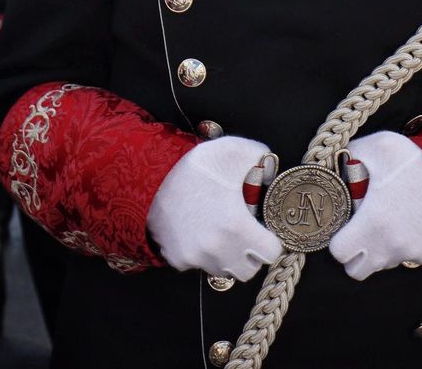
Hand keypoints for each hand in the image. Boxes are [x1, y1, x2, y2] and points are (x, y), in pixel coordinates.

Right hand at [147, 137, 282, 280]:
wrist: (149, 177)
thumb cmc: (195, 166)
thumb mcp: (234, 151)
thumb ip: (262, 159)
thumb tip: (272, 174)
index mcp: (237, 227)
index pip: (271, 254)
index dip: (272, 241)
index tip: (266, 232)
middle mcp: (218, 249)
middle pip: (248, 270)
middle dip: (251, 255)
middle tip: (247, 235)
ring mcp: (195, 257)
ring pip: (224, 271)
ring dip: (228, 258)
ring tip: (223, 234)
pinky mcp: (178, 259)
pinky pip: (199, 266)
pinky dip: (204, 256)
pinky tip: (201, 234)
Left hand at [329, 131, 421, 280]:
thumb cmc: (416, 159)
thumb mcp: (378, 146)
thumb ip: (349, 155)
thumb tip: (334, 163)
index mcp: (372, 223)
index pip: (339, 253)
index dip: (337, 239)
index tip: (343, 226)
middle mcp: (390, 245)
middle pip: (357, 271)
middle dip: (354, 255)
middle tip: (359, 232)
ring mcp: (410, 252)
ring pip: (382, 264)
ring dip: (378, 250)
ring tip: (386, 221)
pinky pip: (405, 258)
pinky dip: (402, 248)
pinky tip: (406, 224)